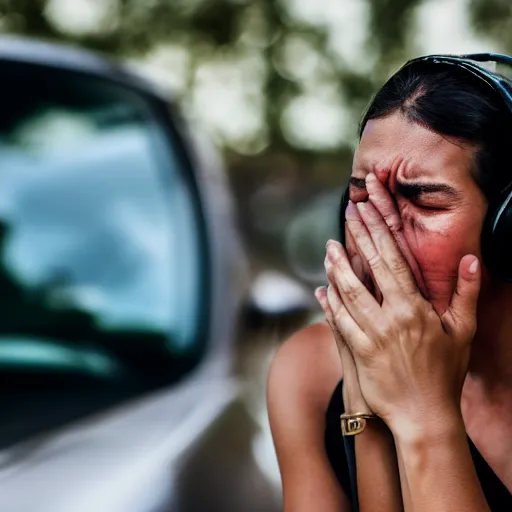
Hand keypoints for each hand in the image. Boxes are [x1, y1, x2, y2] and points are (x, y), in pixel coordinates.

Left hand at [325, 173, 480, 436]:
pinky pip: (340, 321)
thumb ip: (466, 293)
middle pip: (369, 270)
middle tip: (347, 217)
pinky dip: (329, 304)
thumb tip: (471, 259)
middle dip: (356, 240)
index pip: (393, 261)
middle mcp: (392, 316)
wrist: (425, 415)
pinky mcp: (359, 352)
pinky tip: (321, 291)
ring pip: (349, 293)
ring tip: (328, 250)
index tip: (368, 214)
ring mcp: (373, 334)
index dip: (378, 234)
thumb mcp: (462, 331)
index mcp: (416, 307)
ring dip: (337, 269)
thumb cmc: (445, 373)